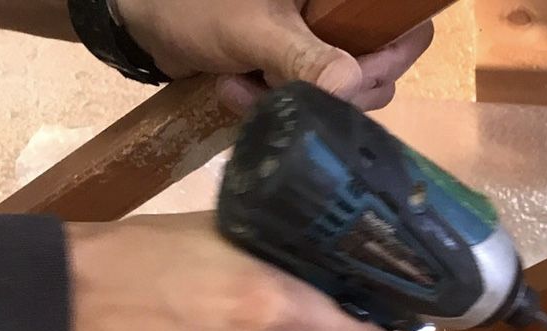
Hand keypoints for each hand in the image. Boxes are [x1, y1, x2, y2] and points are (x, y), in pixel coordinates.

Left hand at [114, 0, 434, 113]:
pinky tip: (239, 90)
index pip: (407, 28)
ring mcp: (322, 44)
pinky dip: (279, 105)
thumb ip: (303, 59)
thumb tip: (352, 87)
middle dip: (329, 90)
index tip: (352, 81)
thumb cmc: (192, 5)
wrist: (139, 18)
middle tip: (280, 85)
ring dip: (297, 101)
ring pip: (345, 93)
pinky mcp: (301, 69)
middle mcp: (340, 15)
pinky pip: (313, 102)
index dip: (391, 59)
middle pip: (379, 69)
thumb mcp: (250, 31)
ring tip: (245, 85)